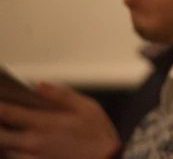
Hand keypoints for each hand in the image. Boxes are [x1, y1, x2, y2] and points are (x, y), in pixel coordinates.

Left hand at [0, 82, 119, 158]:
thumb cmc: (99, 136)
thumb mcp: (88, 107)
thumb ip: (62, 94)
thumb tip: (39, 85)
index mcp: (44, 123)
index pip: (9, 112)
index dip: (0, 104)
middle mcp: (32, 142)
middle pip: (0, 134)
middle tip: (3, 117)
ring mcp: (32, 157)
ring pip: (6, 149)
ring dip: (6, 140)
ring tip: (11, 130)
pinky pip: (16, 158)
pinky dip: (14, 152)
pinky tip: (20, 146)